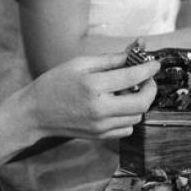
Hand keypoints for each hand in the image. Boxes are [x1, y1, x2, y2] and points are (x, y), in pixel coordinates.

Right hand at [27, 53, 159, 139]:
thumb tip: (133, 54)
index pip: (132, 77)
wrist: (35, 113)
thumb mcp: (80, 63)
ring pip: (137, 116)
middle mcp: (99, 109)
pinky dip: (129, 116)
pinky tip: (119, 106)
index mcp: (93, 86)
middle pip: (142, 102)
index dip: (149, 69)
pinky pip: (127, 128)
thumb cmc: (55, 83)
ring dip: (140, 102)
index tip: (155, 64)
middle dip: (151, 88)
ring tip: (128, 90)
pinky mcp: (100, 136)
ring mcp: (100, 126)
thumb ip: (109, 60)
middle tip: (147, 79)